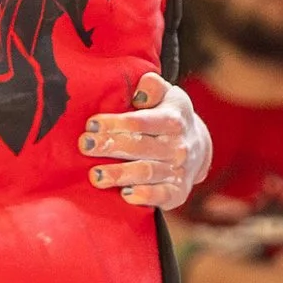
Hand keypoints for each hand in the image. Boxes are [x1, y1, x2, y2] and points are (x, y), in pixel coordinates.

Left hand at [81, 74, 210, 208]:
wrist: (198, 148)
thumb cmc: (169, 117)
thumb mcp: (167, 96)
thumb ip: (153, 87)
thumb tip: (140, 89)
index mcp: (173, 119)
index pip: (140, 121)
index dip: (114, 123)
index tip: (91, 124)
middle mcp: (178, 146)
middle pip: (139, 146)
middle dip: (110, 146)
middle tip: (85, 146)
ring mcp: (178, 170)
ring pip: (146, 172)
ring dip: (119, 174)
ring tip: (95, 175)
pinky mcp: (177, 193)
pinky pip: (161, 196)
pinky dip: (144, 196)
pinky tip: (124, 194)